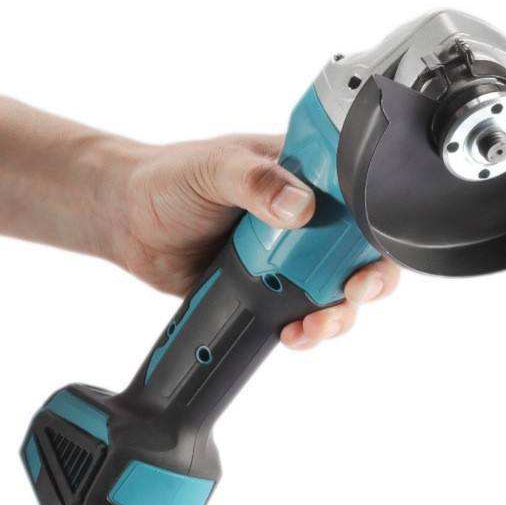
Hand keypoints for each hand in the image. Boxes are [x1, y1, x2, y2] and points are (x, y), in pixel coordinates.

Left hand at [113, 134, 399, 349]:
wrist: (127, 223)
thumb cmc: (168, 180)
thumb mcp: (212, 168)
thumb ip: (255, 181)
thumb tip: (301, 206)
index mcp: (306, 177)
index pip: (361, 200)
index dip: (378, 231)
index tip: (370, 255)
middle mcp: (309, 221)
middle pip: (362, 256)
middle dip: (367, 283)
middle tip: (353, 295)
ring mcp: (293, 260)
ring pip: (338, 295)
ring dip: (337, 316)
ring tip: (312, 327)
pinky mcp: (272, 292)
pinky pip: (303, 315)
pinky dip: (307, 331)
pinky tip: (293, 336)